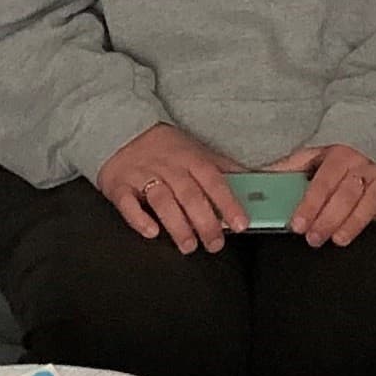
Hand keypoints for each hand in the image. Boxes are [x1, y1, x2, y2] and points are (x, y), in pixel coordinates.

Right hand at [97, 122, 246, 253]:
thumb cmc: (165, 147)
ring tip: (188, 246)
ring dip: (177, 224)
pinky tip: (151, 232)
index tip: (241, 224)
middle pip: (189, 195)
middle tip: (215, 244)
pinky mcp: (119, 185)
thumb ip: (223, 168)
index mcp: (190, 158)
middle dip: (205, 222)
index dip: (228, 203)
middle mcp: (168, 167)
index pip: (214, 181)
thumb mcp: (196, 151)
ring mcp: (142, 175)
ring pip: (162, 201)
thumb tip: (256, 182)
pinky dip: (139, 219)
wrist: (120, 130)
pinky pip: (128, 203)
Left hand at [279, 141, 375, 246]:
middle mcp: (366, 164)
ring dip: (355, 222)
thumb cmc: (353, 140)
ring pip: (372, 202)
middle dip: (328, 219)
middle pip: (345, 196)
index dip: (310, 205)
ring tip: (339, 238)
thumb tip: (267, 172)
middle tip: (314, 238)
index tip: (298, 224)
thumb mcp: (322, 143)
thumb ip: (297, 161)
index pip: (323, 183)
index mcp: (342, 153)